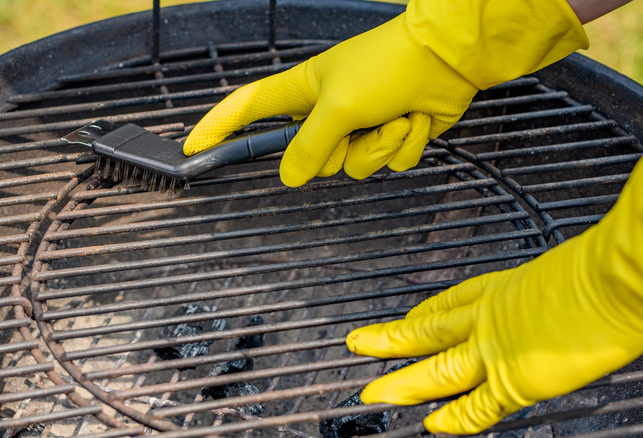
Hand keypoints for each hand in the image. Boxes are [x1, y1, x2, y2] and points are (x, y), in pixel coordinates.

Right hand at [184, 0, 587, 186]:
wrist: (449, 59)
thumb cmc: (389, 65)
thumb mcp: (339, 106)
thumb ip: (309, 146)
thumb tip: (289, 177)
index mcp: (303, 91)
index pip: (248, 110)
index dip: (219, 128)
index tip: (194, 148)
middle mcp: (327, 110)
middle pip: (313, 159)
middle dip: (344, 148)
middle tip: (362, 121)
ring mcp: (360, 125)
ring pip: (355, 167)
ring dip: (381, 146)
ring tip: (398, 115)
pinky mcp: (390, 135)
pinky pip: (389, 163)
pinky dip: (405, 145)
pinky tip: (416, 118)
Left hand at [346, 116, 642, 434]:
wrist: (620, 275)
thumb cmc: (609, 264)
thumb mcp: (567, 270)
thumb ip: (549, 292)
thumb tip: (560, 300)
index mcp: (505, 286)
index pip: (451, 302)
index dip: (423, 313)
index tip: (405, 318)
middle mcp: (492, 315)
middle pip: (428, 330)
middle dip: (391, 340)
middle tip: (358, 343)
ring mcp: (499, 347)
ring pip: (437, 368)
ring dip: (402, 381)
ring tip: (373, 392)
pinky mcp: (517, 378)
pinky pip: (478, 405)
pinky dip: (455, 418)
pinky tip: (434, 426)